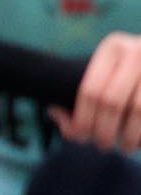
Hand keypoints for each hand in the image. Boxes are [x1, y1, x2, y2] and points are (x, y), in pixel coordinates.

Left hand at [53, 31, 140, 151]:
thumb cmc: (128, 74)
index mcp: (113, 47)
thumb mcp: (106, 73)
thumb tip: (61, 119)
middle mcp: (137, 51)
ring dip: (129, 136)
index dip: (83, 120)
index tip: (82, 138)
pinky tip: (140, 142)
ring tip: (125, 148)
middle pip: (112, 102)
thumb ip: (82, 96)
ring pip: (138, 110)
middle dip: (104, 131)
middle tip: (103, 146)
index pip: (90, 90)